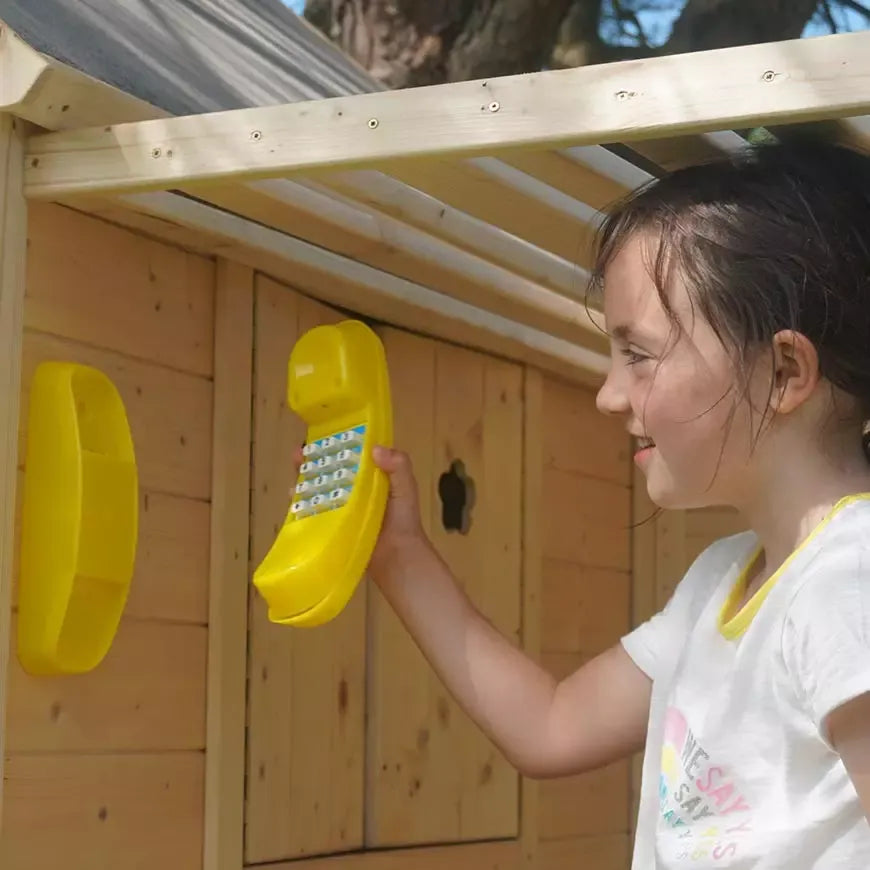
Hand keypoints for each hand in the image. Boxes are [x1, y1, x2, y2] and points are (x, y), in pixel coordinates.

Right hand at [291, 443, 427, 579]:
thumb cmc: (404, 519)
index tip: (321, 435)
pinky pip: (313, 511)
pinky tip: (293, 496)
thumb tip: (375, 448)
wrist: (398, 557)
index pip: (350, 453)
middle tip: (299, 454)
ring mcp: (339, 507)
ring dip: (303, 478)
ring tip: (295, 469)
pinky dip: (301, 503)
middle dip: (312, 459)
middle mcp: (352, 488)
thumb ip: (399, 466)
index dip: (335, 442)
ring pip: (317, 488)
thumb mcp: (406, 488)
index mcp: (370, 475)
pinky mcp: (331, 524)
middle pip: (328, 469)